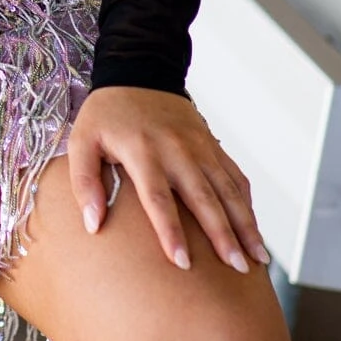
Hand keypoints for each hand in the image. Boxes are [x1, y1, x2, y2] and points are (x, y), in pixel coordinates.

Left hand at [66, 84, 271, 272]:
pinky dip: (247, 202)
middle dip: (222, 236)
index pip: (159, 198)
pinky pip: (235, 175)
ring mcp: (199, 147)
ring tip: (257, 258)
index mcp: (143, 151)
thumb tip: (92, 224)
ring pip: (227, 190)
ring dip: (245, 224)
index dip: (171, 232)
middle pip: (203, 198)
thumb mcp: (82, 140)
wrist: (139, 70)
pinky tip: (254, 229)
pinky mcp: (212, 144)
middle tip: (236, 269)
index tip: (182, 263)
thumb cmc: (106, 114)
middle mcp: (177, 150)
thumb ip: (83, 181)